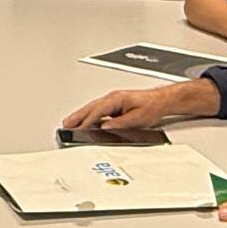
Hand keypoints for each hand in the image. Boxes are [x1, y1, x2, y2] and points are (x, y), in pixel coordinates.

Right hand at [61, 88, 175, 129]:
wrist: (160, 101)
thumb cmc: (151, 106)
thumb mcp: (137, 118)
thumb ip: (120, 123)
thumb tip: (106, 127)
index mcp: (116, 99)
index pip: (97, 111)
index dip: (87, 121)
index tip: (78, 129)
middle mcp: (112, 98)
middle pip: (90, 108)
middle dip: (77, 116)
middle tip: (66, 125)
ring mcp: (112, 100)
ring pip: (92, 108)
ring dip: (80, 115)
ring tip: (70, 123)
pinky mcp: (114, 105)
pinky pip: (97, 110)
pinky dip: (88, 115)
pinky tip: (85, 121)